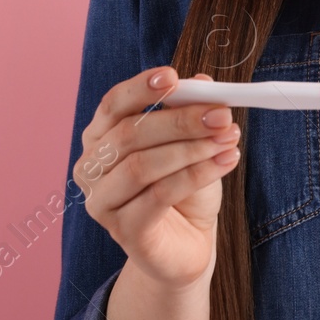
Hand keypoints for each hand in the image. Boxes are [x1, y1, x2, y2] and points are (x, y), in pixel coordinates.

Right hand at [74, 68, 241, 288]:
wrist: (186, 242)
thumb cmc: (182, 187)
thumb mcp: (190, 142)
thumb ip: (189, 110)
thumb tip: (201, 82)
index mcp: (100, 137)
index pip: (113, 105)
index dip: (140, 88)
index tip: (172, 77)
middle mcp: (91, 168)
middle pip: (130, 134)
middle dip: (180, 120)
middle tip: (221, 114)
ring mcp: (102, 202)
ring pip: (144, 165)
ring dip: (192, 148)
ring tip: (228, 139)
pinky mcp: (123, 230)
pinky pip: (159, 195)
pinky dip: (196, 174)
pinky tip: (225, 162)